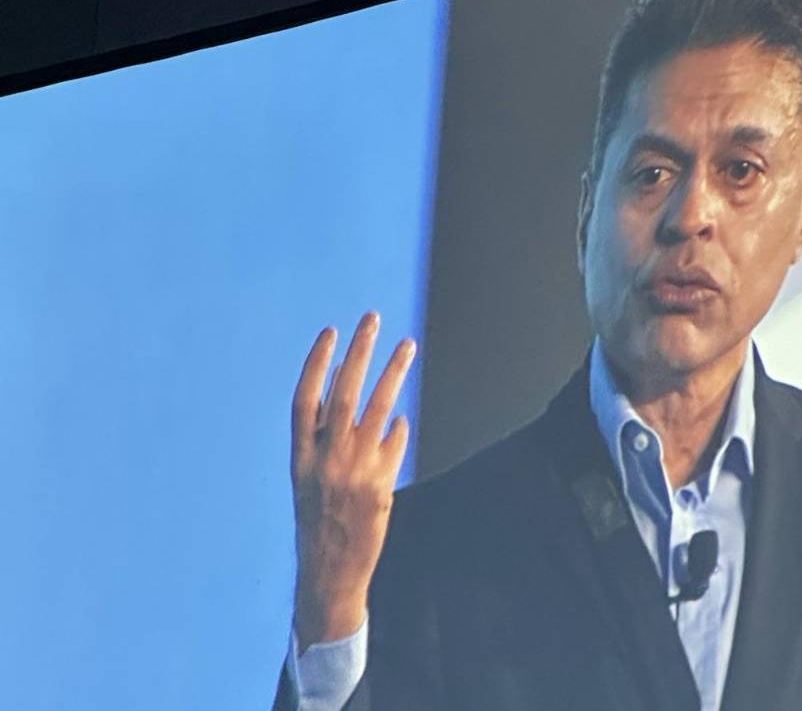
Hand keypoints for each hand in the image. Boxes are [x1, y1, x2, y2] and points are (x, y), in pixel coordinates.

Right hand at [290, 311, 415, 651]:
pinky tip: (401, 419)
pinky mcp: (380, 487)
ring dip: (393, 374)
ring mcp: (354, 473)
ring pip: (377, 410)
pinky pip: (394, 443)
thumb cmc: (319, 519)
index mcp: (300, 458)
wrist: (329, 572)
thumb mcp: (309, 477)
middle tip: (372, 320)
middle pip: (344, 394)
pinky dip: (398, 428)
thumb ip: (325, 434)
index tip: (331, 332)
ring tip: (408, 346)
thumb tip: (348, 382)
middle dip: (360, 353)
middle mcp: (325, 461)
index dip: (316, 364)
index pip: (305, 400)